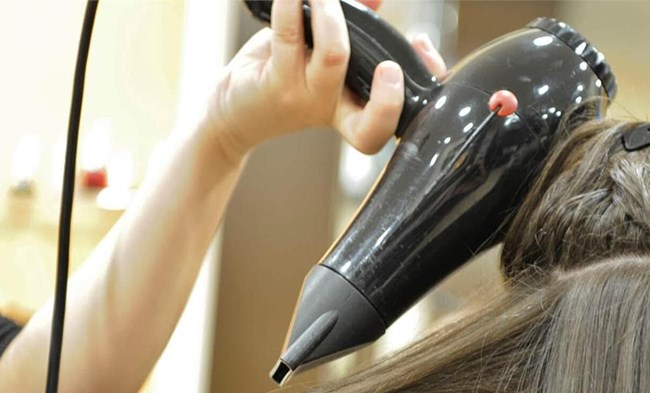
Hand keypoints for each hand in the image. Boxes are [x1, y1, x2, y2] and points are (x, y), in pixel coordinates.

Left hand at [207, 0, 447, 159]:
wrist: (230, 110)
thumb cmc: (277, 78)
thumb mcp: (317, 54)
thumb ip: (351, 27)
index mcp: (351, 106)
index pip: (390, 123)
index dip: (410, 98)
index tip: (419, 53)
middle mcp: (332, 107)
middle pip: (372, 119)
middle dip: (389, 97)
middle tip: (391, 66)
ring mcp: (303, 97)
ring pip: (334, 56)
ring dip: (333, 15)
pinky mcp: (274, 83)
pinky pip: (289, 35)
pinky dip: (293, 5)